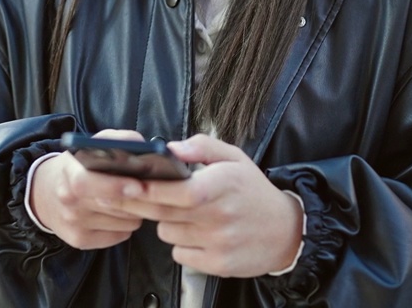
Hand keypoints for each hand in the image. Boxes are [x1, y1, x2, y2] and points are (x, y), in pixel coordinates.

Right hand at [29, 129, 145, 249]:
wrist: (44, 194)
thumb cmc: (78, 166)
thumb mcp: (91, 146)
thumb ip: (118, 141)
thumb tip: (144, 146)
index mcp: (69, 174)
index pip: (87, 183)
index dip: (115, 186)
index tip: (139, 186)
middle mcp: (69, 202)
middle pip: (114, 207)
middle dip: (139, 199)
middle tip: (151, 189)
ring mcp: (74, 225)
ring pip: (124, 222)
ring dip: (136, 211)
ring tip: (131, 198)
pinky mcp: (81, 241)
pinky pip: (121, 235)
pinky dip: (127, 224)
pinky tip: (119, 213)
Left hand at [118, 134, 302, 277]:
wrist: (286, 231)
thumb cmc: (253, 191)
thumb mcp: (234, 158)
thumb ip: (201, 146)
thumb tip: (170, 148)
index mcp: (223, 184)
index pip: (179, 191)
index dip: (149, 189)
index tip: (126, 183)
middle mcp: (221, 215)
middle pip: (164, 213)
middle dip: (138, 203)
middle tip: (125, 193)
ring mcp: (219, 242)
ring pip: (167, 233)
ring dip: (167, 222)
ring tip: (185, 214)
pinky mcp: (218, 265)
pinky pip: (179, 254)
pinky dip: (181, 244)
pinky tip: (196, 234)